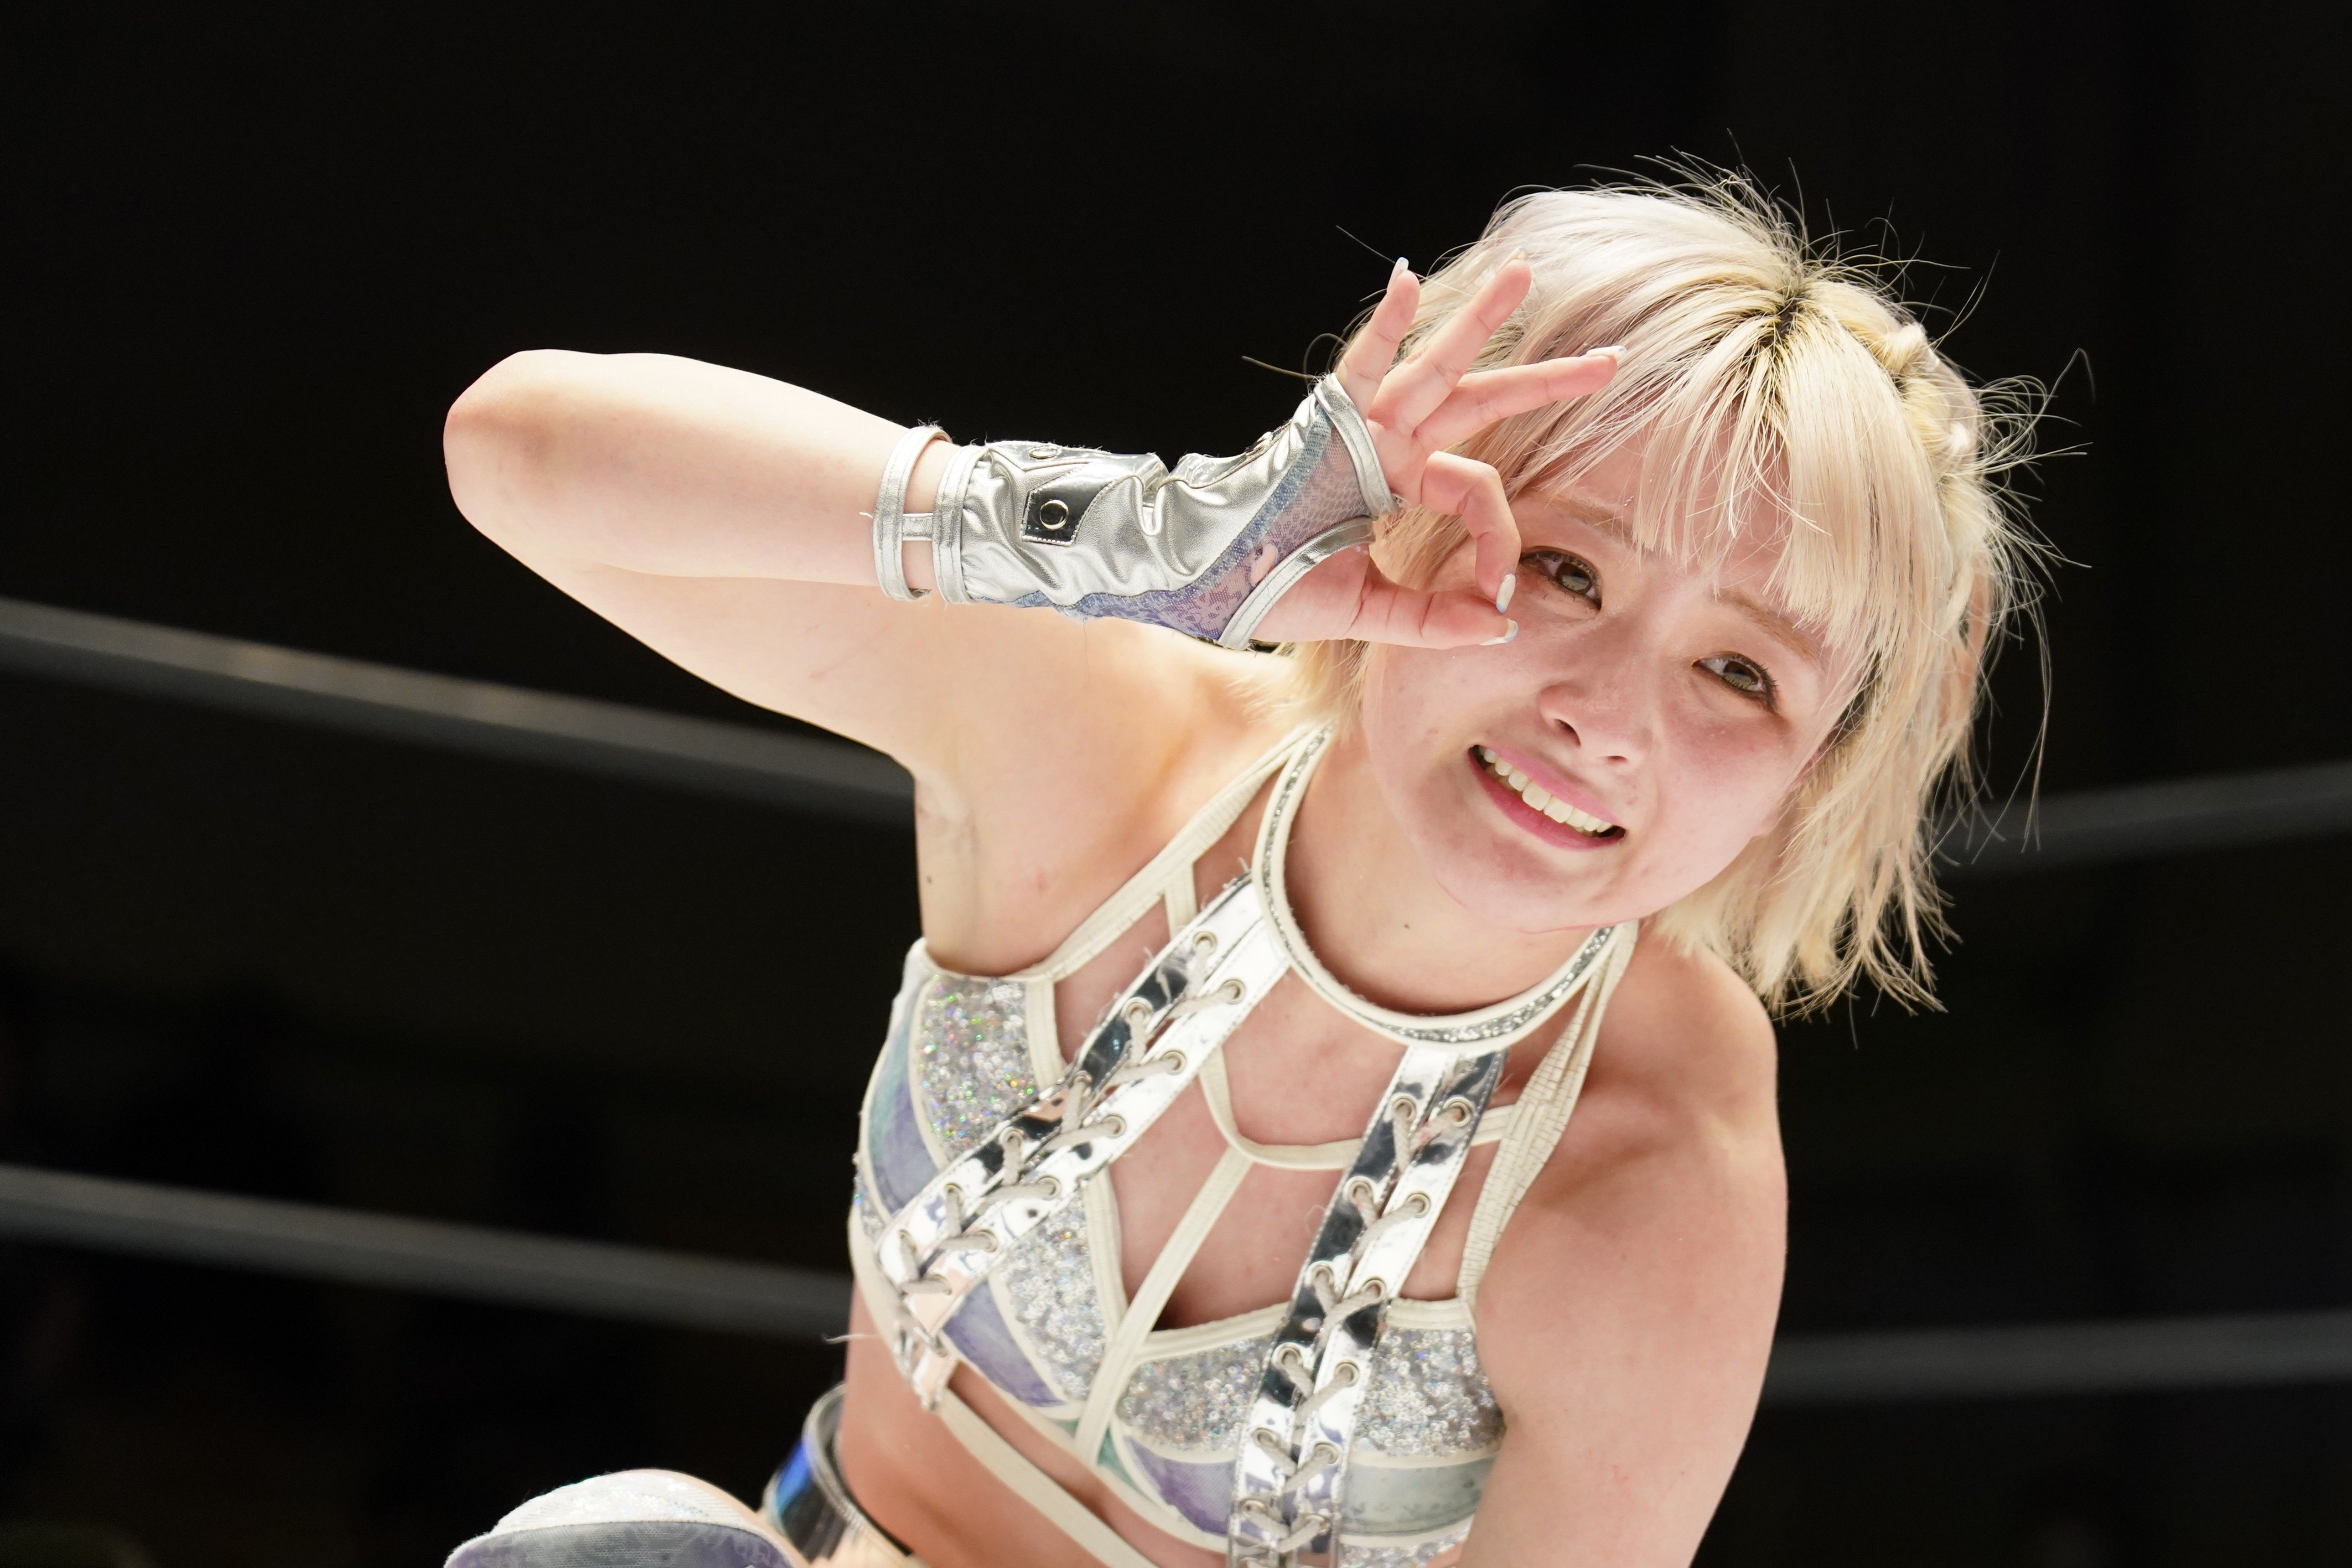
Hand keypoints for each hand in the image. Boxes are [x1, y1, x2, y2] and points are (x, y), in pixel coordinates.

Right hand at [1251, 255, 1618, 646]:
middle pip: (1481, 402)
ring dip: (1480, 323)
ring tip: (1523, 275)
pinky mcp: (1325, 422)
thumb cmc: (1274, 589)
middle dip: (1545, 379)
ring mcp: (1359, 428)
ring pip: (1436, 370)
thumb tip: (1500, 627)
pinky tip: (1406, 283)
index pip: (1477, 492)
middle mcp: (1387, 446)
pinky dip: (1383, 328)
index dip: (1500, 538)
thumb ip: (1430, 619)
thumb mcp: (1366, 613)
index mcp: (1398, 485)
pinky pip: (1360, 366)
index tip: (1496, 593)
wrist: (1208, 583)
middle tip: (1612, 361)